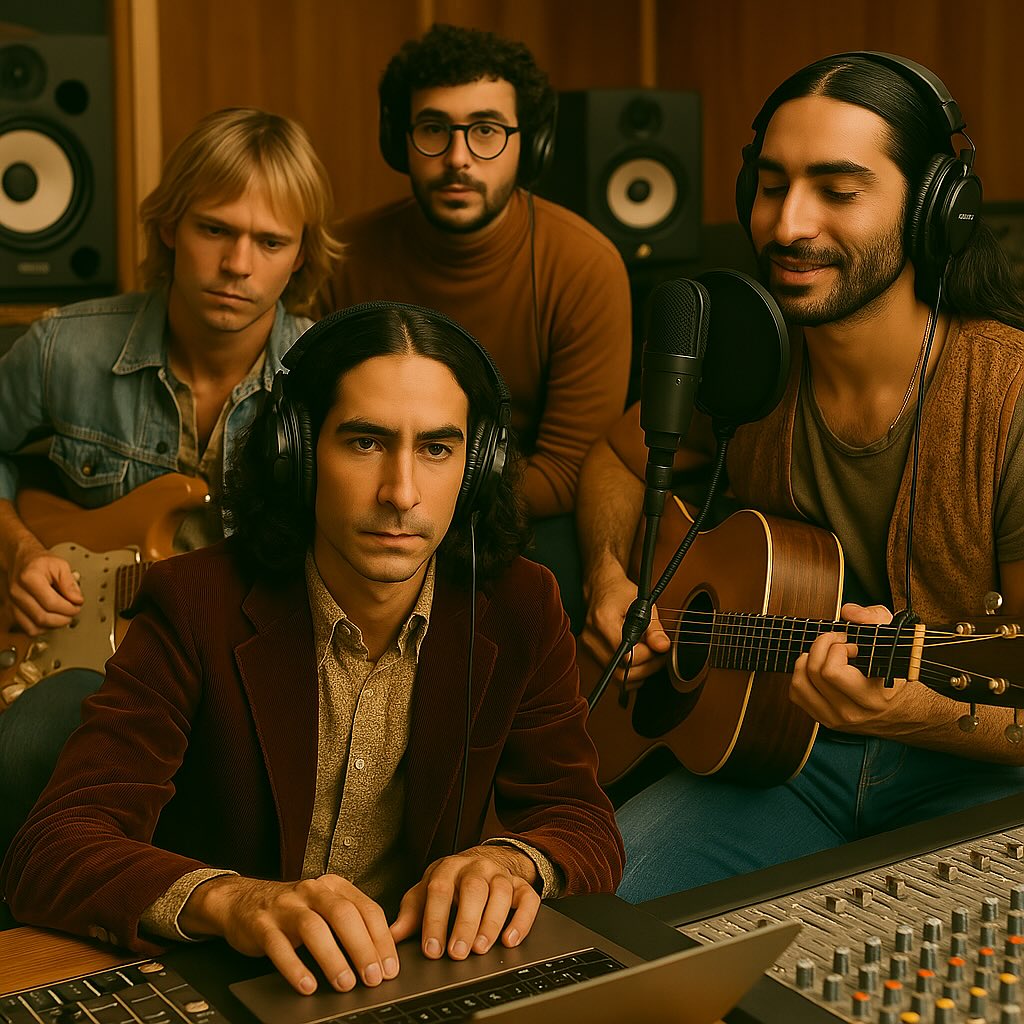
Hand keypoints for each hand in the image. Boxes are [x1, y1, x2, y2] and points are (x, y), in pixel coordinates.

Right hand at [8, 540, 82, 634]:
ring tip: (63, 615)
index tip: (78, 605)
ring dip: (54, 626)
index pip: (51, 603)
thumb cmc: (40, 563)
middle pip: (42, 618)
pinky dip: (43, 628)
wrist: (22, 561)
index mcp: (29, 578)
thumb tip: (77, 599)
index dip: (69, 608)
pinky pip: (28, 629)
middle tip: (73, 612)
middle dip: (63, 618)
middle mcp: (17, 593)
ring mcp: (12, 604)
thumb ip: (70, 583)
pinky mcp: (11, 612)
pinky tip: (52, 619)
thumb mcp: (60, 565)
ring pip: (34, 628)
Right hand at [181, 874, 398, 995]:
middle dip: (363, 948)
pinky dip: (295, 967)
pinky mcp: (262, 924)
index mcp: (334, 886)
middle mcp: (312, 891)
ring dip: (333, 959)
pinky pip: (279, 946)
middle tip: (373, 977)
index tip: (390, 967)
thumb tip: (382, 956)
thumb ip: (351, 923)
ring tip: (345, 984)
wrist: (243, 900)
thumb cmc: (294, 910)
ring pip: (314, 929)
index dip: (382, 939)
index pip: (367, 909)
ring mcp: (286, 906)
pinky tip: (307, 985)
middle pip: (344, 916)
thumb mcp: (325, 907)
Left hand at [390, 845, 540, 960]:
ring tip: (481, 948)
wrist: (486, 860)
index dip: (435, 919)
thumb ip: (411, 914)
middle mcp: (476, 868)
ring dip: (491, 922)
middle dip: (465, 923)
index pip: (439, 889)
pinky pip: (528, 900)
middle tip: (457, 953)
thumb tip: (390, 937)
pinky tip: (510, 940)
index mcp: (448, 868)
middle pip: (472, 890)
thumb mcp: (427, 892)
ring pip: (500, 893)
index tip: (432, 949)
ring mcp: (501, 876)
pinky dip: (522, 920)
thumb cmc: (451, 883)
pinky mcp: (522, 886)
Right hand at [581, 556, 668, 681]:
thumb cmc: (620, 593)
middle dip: (646, 667)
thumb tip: (662, 646)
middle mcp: (592, 638)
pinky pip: (613, 674)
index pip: (627, 655)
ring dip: (638, 671)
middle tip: (657, 653)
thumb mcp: (644, 603)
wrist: (601, 587)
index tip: (657, 647)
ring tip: (647, 653)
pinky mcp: (590, 655)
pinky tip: (636, 657)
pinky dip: (629, 671)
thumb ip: (654, 628)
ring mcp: (588, 648)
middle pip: (621, 672)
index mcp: (603, 622)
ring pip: (618, 678)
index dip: (647, 655)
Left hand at [790, 603, 923, 733]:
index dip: (837, 648)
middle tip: (836, 641)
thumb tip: (849, 612)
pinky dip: (801, 675)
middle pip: (814, 672)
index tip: (851, 644)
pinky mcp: (823, 720)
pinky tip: (817, 667)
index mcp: (873, 697)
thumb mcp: (895, 640)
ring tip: (824, 653)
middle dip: (822, 645)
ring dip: (807, 660)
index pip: (832, 671)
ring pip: (800, 683)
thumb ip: (875, 620)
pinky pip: (797, 694)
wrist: (905, 711)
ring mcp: (835, 719)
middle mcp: (852, 712)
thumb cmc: (898, 674)